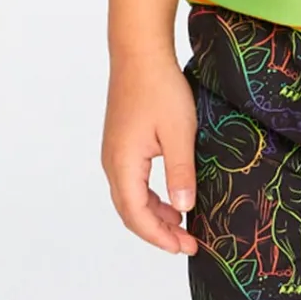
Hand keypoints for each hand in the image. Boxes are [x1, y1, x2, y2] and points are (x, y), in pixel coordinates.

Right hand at [101, 48, 198, 255]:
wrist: (139, 52)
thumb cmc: (159, 88)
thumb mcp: (179, 133)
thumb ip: (180, 174)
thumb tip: (183, 209)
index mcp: (123, 164)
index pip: (137, 215)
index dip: (160, 237)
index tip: (185, 247)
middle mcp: (112, 162)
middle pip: (129, 212)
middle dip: (158, 232)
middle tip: (188, 243)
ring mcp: (114, 152)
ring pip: (130, 197)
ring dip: (154, 215)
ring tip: (182, 225)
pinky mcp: (121, 143)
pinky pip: (132, 182)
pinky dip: (150, 198)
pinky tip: (171, 199)